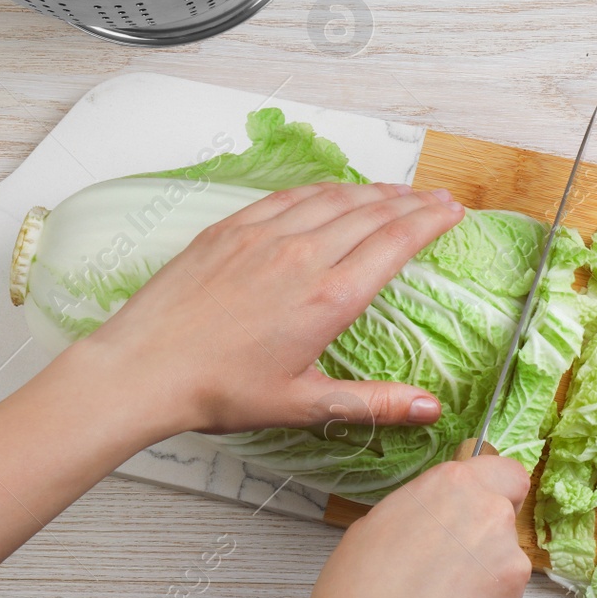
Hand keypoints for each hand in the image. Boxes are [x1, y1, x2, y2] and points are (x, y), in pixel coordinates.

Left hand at [74, 181, 465, 437]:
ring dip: (372, 190)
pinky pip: (289, 197)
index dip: (430, 221)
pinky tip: (332, 191)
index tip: (452, 211)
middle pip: (372, 212)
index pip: (396, 242)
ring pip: (333, 198)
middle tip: (437, 198)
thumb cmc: (219, 390)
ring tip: (396, 190)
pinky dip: (322, 190)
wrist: (144, 368)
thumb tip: (430, 408)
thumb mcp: (304, 404)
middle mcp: (303, 255)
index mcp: (329, 297)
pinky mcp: (232, 228)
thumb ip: (374, 402)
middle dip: (412, 201)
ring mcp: (265, 235)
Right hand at [300, 455, 532, 597]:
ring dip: (480, 578)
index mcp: (453, 486)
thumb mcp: (371, 528)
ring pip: (503, 564)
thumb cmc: (358, 596)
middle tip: (441, 563)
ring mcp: (509, 565)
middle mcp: (491, 517)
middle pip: (502, 518)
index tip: (472, 504)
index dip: (492, 489)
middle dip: (480, 537)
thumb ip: (417, 512)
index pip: (505, 471)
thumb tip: (428, 521)